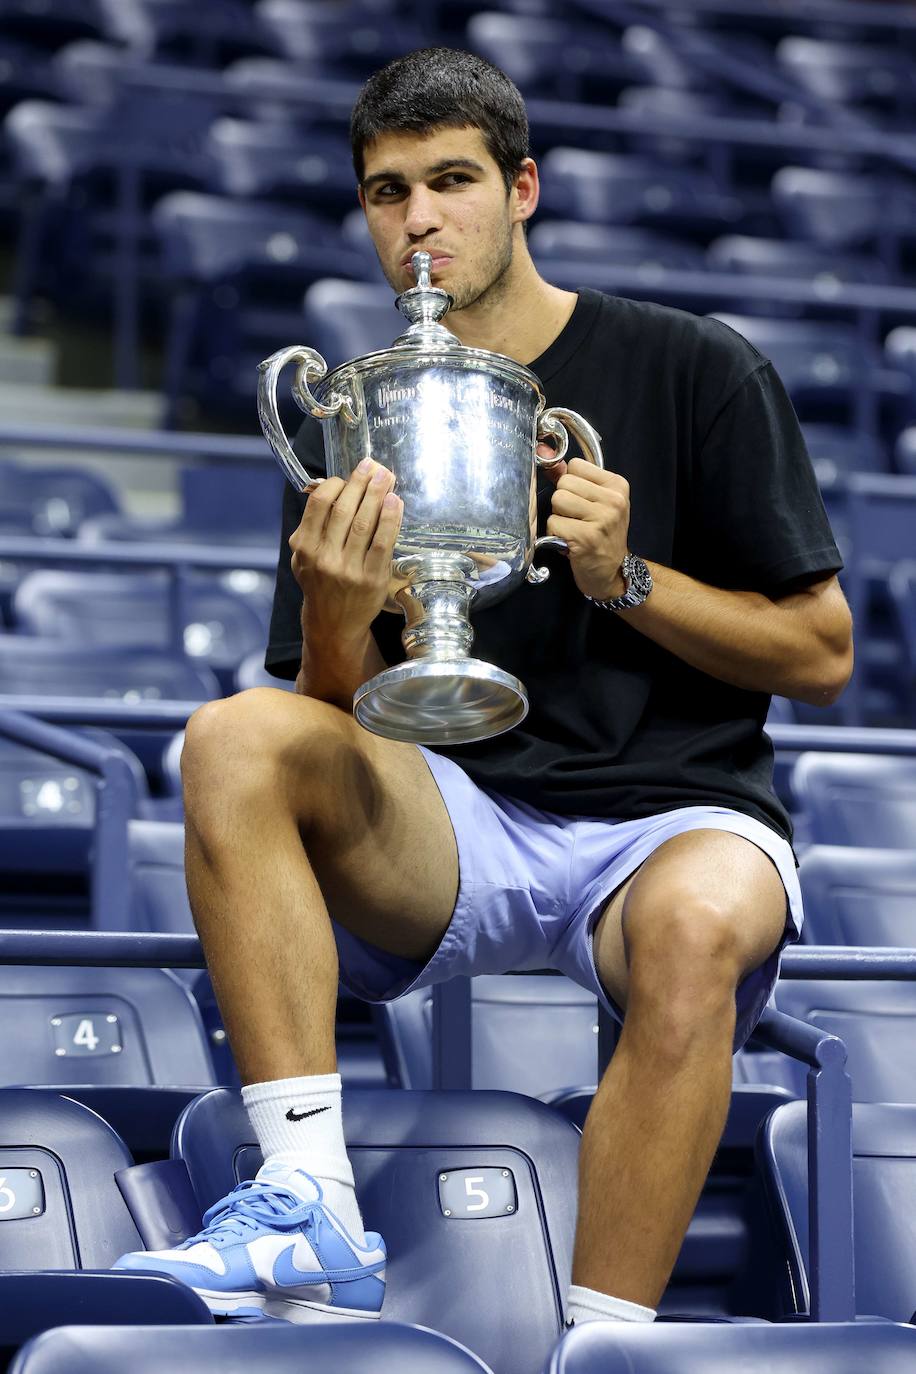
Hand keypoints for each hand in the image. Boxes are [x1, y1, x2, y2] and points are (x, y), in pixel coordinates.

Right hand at [289, 458, 402, 641]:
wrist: (333, 624)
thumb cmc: (321, 583)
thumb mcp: (304, 556)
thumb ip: (313, 525)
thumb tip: (329, 487)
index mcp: (304, 546)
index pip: (319, 504)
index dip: (336, 483)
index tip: (349, 475)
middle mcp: (323, 557)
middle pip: (344, 508)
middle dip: (361, 482)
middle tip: (373, 466)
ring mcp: (348, 569)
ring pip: (364, 522)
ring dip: (378, 494)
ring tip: (387, 476)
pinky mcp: (371, 579)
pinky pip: (383, 543)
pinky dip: (390, 519)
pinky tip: (395, 502)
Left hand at [541, 451, 629, 600]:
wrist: (612, 572)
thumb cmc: (600, 535)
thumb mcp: (595, 501)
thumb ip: (571, 477)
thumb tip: (544, 453)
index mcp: (617, 485)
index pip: (575, 465)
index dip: (571, 484)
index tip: (583, 502)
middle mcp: (614, 499)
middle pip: (564, 483)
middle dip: (563, 502)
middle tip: (578, 519)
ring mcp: (602, 518)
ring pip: (557, 500)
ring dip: (559, 517)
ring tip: (573, 529)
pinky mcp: (586, 537)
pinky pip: (553, 522)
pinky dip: (555, 534)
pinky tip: (569, 541)